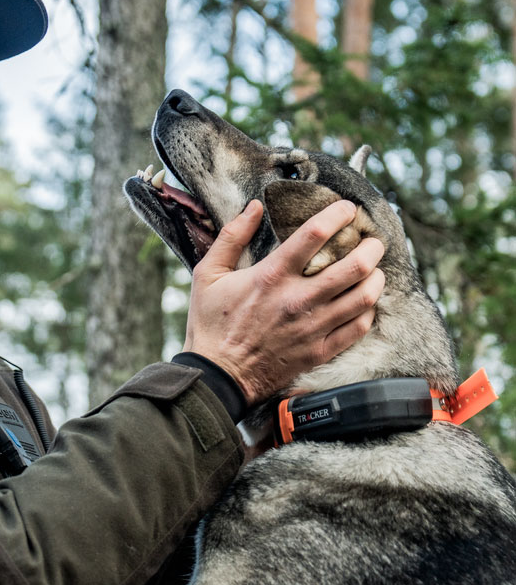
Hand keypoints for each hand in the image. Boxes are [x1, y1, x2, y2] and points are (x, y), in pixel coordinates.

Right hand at [184, 199, 384, 405]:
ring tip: (373, 270)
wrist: (217, 376)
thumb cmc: (210, 324)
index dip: (339, 214)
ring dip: (376, 277)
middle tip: (371, 241)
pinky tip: (362, 303)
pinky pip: (359, 327)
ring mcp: (312, 327)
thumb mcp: (208, 274)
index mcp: (271, 276)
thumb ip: (231, 237)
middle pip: (355, 265)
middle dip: (371, 247)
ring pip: (365, 296)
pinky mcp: (319, 351)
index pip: (316, 234)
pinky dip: (368, 311)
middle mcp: (298, 300)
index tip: (348, 209)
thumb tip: (254, 207)